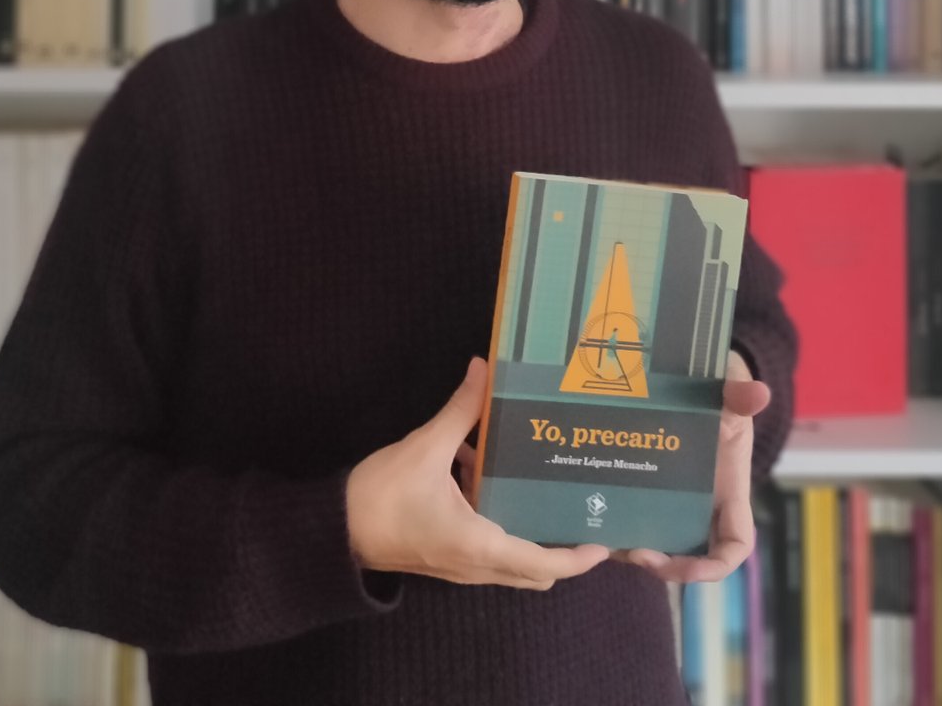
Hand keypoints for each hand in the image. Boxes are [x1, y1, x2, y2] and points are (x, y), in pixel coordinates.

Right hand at [345, 357, 612, 590]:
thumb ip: (459, 411)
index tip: (605, 541)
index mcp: (480, 544)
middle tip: (581, 513)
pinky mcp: (447, 556)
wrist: (336, 530)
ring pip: (512, 562)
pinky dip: (501, 524)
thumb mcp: (424, 447)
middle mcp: (478, 565)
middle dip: (563, 551)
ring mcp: (461, 566)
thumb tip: (482, 369)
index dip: (578, 558)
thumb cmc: (382, 496)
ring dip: (531, 535)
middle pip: (535, 572)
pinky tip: (488, 477)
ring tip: (547, 492)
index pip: (544, 564)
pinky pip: (488, 549)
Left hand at [615, 350, 769, 583]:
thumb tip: (760, 393)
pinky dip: (610, 525)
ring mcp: (668, 497)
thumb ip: (739, 393)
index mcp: (726, 491)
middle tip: (634, 552)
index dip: (715, 566)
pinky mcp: (640, 484)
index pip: (733, 545)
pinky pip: (626, 516)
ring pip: (653, 539)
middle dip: (664, 565)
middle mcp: (699, 503)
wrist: (687, 373)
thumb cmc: (715, 388)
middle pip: (688, 554)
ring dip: (631, 548)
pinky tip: (588, 520)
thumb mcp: (727, 387)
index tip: (689, 569)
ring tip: (603, 540)